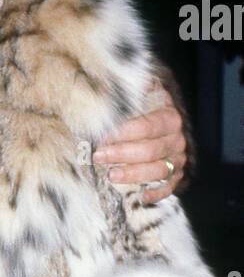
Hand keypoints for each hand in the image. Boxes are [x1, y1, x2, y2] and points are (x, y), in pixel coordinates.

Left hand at [92, 81, 186, 203]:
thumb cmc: (144, 108)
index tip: (102, 135)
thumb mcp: (142, 93)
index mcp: (169, 117)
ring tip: (111, 175)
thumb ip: (134, 88)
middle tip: (98, 155)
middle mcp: (177, 140)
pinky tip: (140, 196)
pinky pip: (168, 188)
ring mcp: (178, 160)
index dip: (125, 132)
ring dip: (134, 175)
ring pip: (158, 171)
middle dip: (122, 154)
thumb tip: (125, 80)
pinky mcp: (176, 176)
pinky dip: (155, 194)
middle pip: (151, 150)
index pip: (148, 126)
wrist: (163, 121)